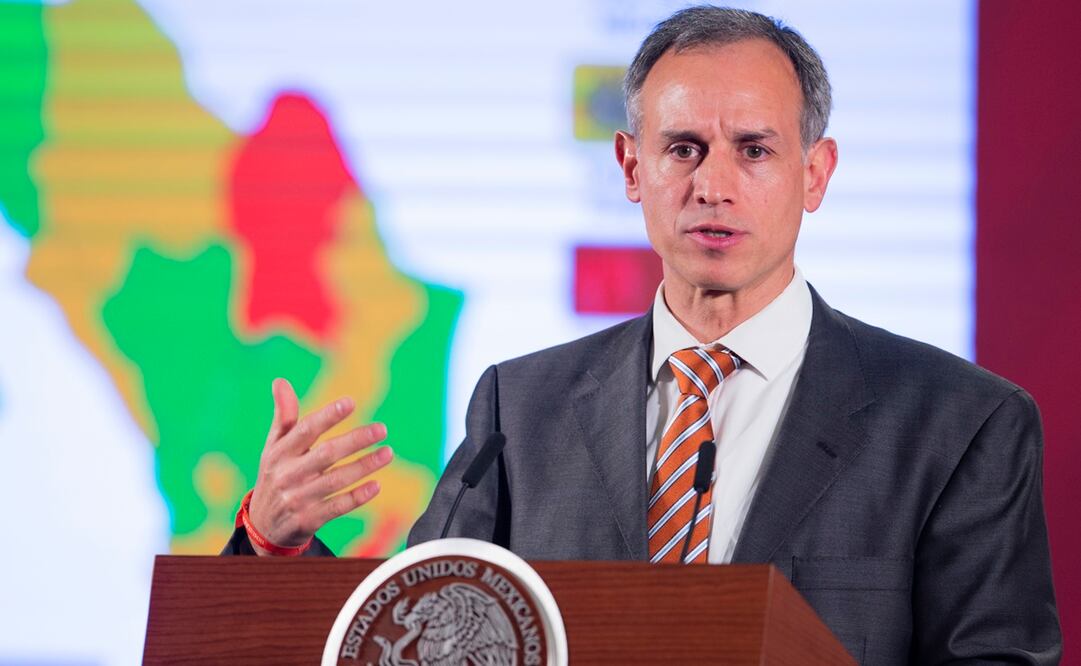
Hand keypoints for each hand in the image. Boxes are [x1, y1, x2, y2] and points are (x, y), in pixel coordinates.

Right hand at [247, 378, 392, 554]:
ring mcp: (297, 499)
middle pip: (326, 454)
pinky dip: (358, 497)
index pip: (305, 430)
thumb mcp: (273, 448)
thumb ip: (283, 417)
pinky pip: (337, 507)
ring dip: (364, 465)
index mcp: (279, 453)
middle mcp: (287, 475)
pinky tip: (377, 485)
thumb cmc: (275, 476)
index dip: (328, 416)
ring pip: (336, 480)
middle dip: (356, 440)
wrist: (263, 526)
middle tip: (382, 429)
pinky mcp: (308, 521)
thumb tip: (280, 381)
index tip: (350, 403)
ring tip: (388, 453)